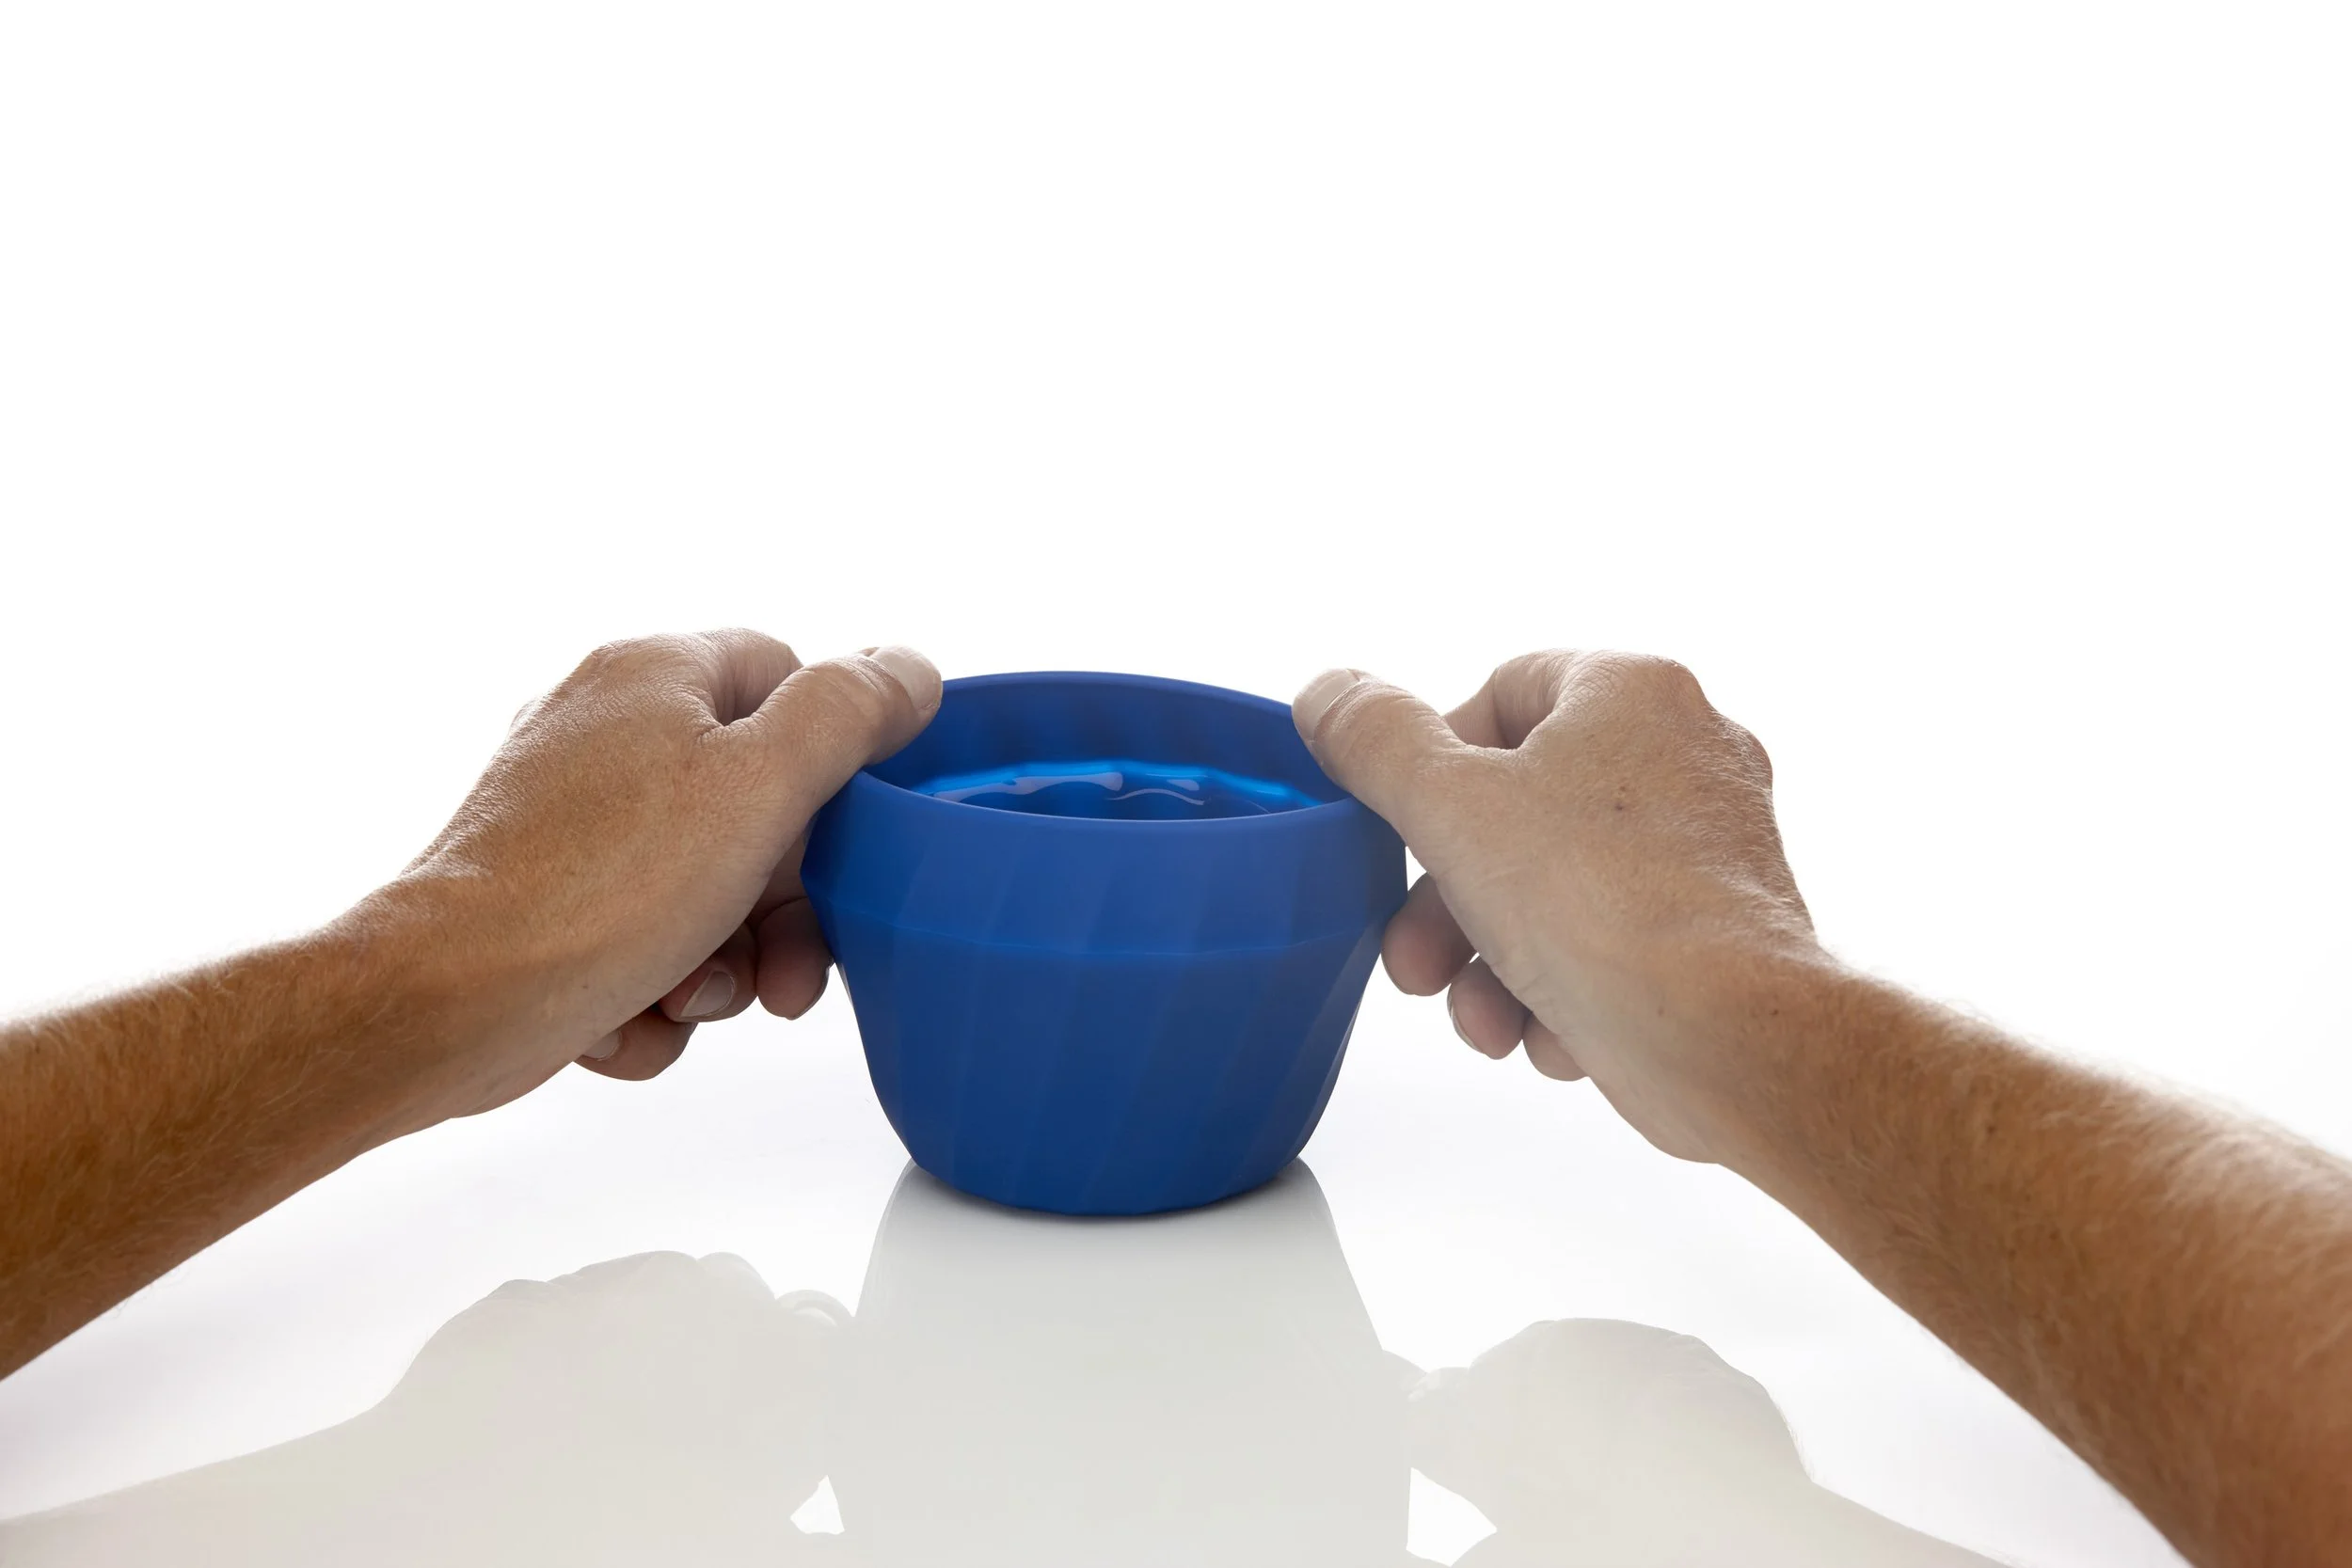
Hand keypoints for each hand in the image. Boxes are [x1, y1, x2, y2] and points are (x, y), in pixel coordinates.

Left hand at [354, 631, 939, 1124]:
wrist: (444, 1004)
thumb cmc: (599, 892)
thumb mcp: (760, 786)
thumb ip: (847, 714)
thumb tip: (909, 666)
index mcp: (654, 675)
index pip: (787, 679)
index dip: (832, 765)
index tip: (844, 842)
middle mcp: (601, 729)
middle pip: (752, 805)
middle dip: (780, 909)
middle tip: (789, 978)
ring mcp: (564, 816)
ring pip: (701, 887)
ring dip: (720, 963)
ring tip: (690, 1001)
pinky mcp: (538, 898)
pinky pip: (638, 938)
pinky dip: (649, 991)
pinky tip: (627, 1016)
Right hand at [1292, 651, 1818, 1162]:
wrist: (1728, 1038)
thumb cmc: (1599, 907)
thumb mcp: (1449, 806)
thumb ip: (1376, 740)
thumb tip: (1329, 691)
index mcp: (1631, 692)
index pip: (1503, 692)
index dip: (1434, 764)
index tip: (1402, 832)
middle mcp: (1687, 753)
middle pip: (1521, 809)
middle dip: (1451, 900)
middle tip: (1415, 963)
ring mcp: (1711, 845)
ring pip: (1559, 891)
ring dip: (1496, 962)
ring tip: (1483, 1021)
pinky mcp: (1721, 931)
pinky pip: (1613, 945)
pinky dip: (1566, 990)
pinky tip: (1550, 1037)